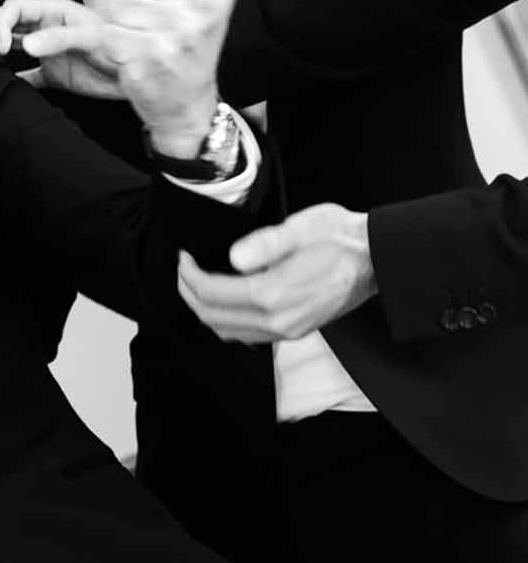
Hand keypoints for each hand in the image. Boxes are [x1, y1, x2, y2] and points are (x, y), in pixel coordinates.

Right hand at [0, 0, 123, 98]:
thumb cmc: (121, 50)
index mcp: (54, 11)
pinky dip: (7, 79)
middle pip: (4, 22)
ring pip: (8, 45)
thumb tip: (25, 44)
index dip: (1, 24)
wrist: (140, 77)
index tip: (1, 47)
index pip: (14, 9)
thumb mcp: (92, 39)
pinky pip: (22, 75)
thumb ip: (58, 39)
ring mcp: (47, 51)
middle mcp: (46, 28)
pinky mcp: (52, 75)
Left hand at [98, 0, 238, 151]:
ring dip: (122, 20)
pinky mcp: (151, 56)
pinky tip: (134, 51)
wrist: (187, 98)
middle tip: (155, 18)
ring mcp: (179, 30)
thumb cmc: (184, 37)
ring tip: (146, 36)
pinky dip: (113, 42)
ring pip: (118, 3)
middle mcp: (205, 1)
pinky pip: (108, 32)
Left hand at [178, 204, 375, 341]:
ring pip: (227, 331)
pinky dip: (226, 320)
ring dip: (205, 310)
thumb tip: (233, 258)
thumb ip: (265, 243)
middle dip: (190, 294)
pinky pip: (247, 335)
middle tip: (184, 270)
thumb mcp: (302, 227)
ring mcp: (286, 331)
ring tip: (197, 283)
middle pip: (213, 317)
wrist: (377, 259)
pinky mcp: (294, 331)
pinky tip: (225, 299)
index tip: (184, 258)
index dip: (190, 276)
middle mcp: (278, 321)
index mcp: (275, 294)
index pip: (212, 294)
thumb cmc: (341, 237)